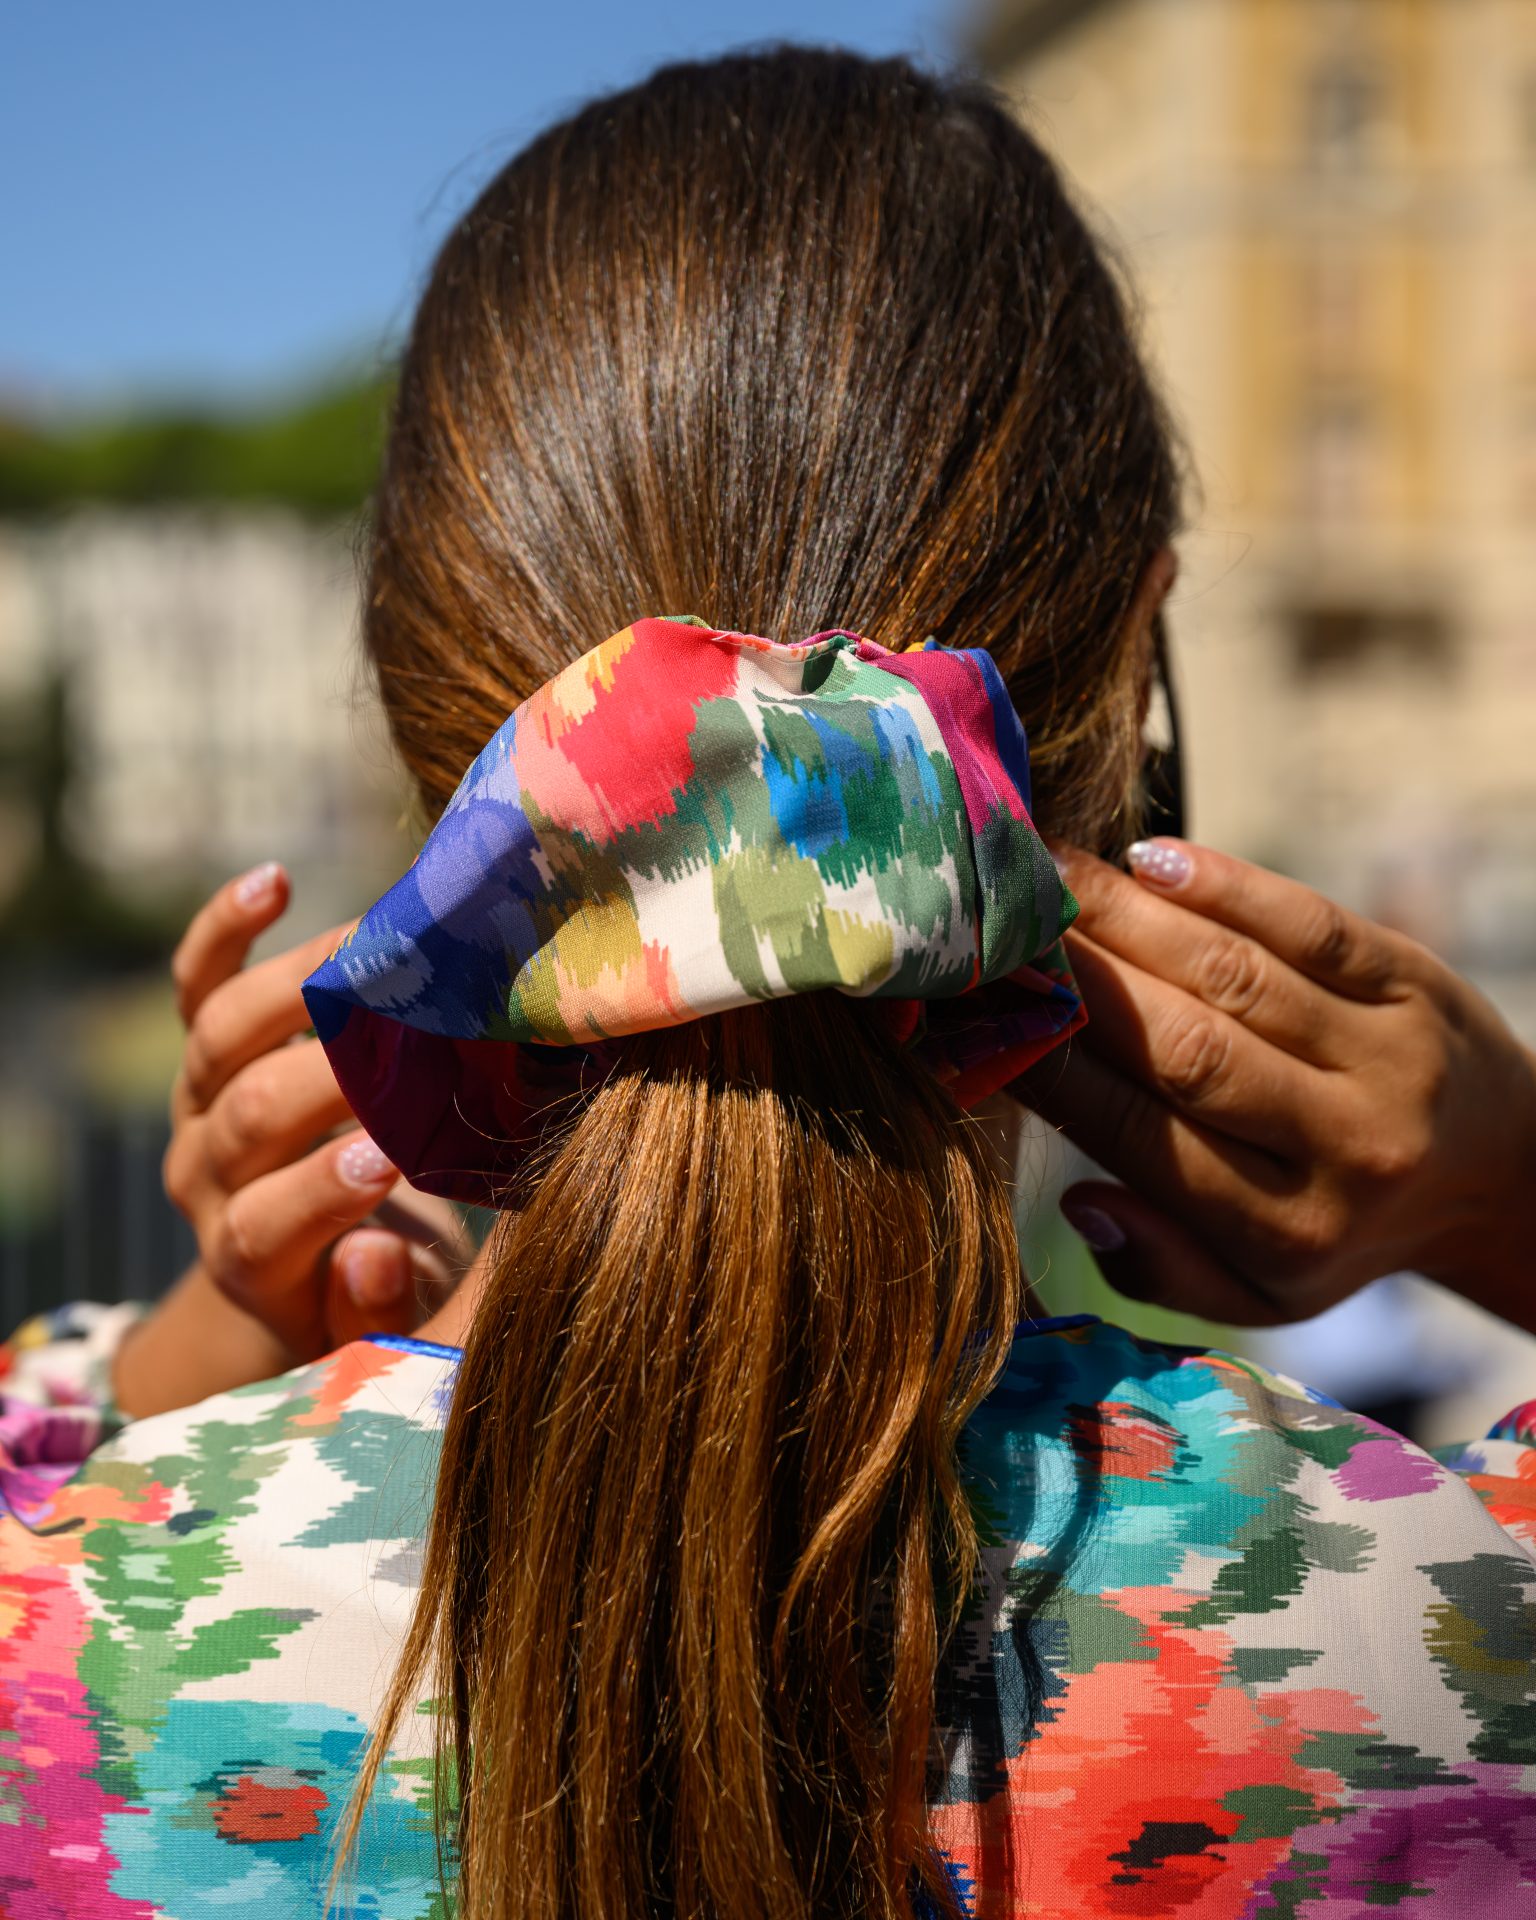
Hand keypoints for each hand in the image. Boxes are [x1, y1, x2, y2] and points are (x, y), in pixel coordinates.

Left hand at [160, 862, 471, 1362]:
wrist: (308, 1265)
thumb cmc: (370, 1290)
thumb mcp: (385, 1325)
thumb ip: (376, 1305)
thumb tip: (370, 1254)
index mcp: (250, 1255)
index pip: (265, 1221)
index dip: (321, 1189)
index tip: (391, 1156)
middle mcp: (207, 1174)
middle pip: (251, 1114)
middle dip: (330, 1070)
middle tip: (421, 1027)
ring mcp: (199, 1102)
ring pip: (226, 1034)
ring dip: (304, 984)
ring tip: (387, 947)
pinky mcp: (208, 1047)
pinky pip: (200, 980)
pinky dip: (227, 928)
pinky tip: (274, 882)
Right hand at [1016, 839, 1535, 1328]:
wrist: (1502, 1174)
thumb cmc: (1339, 1228)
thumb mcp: (1260, 1294)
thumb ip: (1162, 1266)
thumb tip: (1078, 1203)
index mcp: (1289, 1231)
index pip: (1139, 1136)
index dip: (1049, 1071)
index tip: (976, 1018)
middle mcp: (1346, 1143)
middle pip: (1185, 1048)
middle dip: (1078, 983)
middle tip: (995, 931)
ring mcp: (1387, 1054)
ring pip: (1235, 975)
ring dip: (1128, 918)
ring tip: (1045, 876)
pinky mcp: (1414, 980)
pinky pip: (1307, 920)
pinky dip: (1223, 884)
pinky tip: (1146, 858)